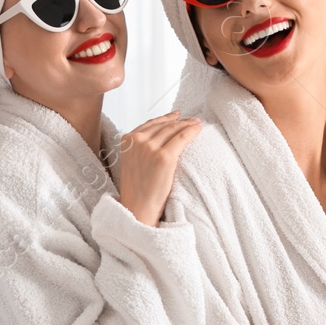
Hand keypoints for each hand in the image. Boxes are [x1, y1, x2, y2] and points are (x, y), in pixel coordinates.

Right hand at [116, 111, 201, 226]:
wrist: (137, 208)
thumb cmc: (137, 190)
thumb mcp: (132, 162)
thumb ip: (140, 148)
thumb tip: (159, 138)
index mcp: (127, 141)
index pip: (151, 123)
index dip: (166, 118)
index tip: (177, 116)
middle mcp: (137, 141)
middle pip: (164, 125)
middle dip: (179, 121)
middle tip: (192, 120)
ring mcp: (150, 148)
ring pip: (173, 129)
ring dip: (187, 124)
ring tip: (197, 124)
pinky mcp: (164, 157)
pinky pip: (182, 138)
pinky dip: (192, 131)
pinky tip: (198, 128)